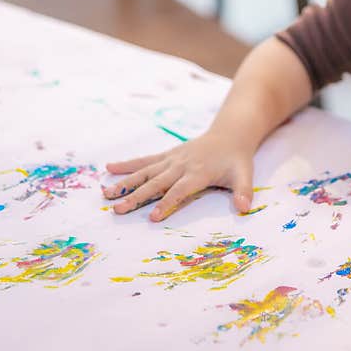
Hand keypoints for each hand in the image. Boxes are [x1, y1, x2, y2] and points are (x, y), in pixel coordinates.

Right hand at [102, 129, 254, 221]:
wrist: (230, 134)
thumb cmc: (237, 159)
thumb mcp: (245, 175)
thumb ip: (243, 192)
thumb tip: (245, 209)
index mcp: (199, 173)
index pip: (180, 190)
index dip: (167, 203)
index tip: (152, 217)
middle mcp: (181, 165)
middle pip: (156, 183)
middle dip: (137, 196)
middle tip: (118, 209)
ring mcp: (171, 159)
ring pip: (145, 172)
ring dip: (125, 183)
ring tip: (106, 194)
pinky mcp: (167, 155)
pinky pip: (145, 160)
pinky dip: (127, 164)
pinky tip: (109, 168)